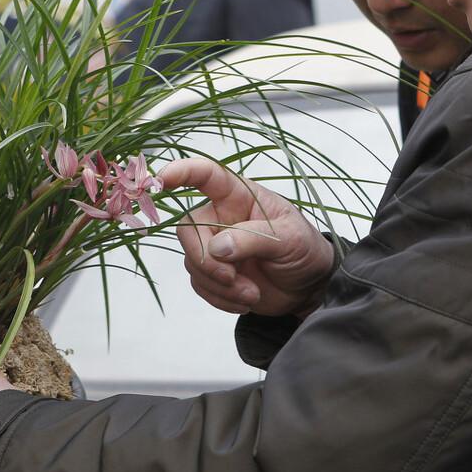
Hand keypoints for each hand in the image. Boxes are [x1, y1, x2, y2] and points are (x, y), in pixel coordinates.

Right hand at [159, 157, 333, 318]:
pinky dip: (221, 298)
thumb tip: (216, 248)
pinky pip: (200, 285)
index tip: (163, 178)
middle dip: (205, 259)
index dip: (183, 172)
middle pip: (188, 230)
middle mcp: (220, 217)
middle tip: (232, 277)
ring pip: (192, 262)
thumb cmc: (304, 249)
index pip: (207, 175)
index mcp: (239, 196)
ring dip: (220, 284)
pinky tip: (246, 300)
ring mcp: (214, 246)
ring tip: (251, 293)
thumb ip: (253, 239)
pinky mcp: (213, 273)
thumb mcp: (289, 238)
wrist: (308, 287)